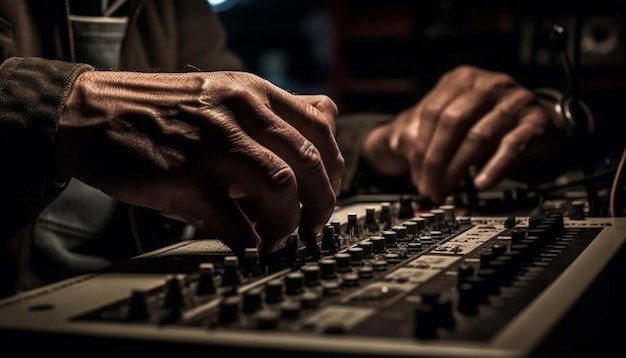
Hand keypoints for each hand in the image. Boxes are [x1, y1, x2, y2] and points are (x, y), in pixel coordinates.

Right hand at [55, 70, 343, 253]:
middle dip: (323, 202)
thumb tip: (307, 151)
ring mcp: (212, 144)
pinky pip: (235, 221)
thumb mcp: (219, 92)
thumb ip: (263, 116)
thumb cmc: (156, 110)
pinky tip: (247, 244)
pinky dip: (250, 240)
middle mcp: (238, 112)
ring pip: (280, 188)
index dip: (335, 165)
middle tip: (314, 226)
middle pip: (309, 160)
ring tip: (281, 240)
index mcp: (251, 92)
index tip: (329, 190)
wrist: (90, 113)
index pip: (321, 124)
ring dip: (289, 223)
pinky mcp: (184, 178)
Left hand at [362, 65, 565, 202]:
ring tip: (448, 190)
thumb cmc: (491, 122)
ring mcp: (514, 100)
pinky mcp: (535, 121)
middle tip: (430, 187)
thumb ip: (432, 136)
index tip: (417, 176)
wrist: (541, 121)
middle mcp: (488, 84)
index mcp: (462, 80)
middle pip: (452, 122)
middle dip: (436, 160)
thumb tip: (413, 165)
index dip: (421, 148)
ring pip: (478, 136)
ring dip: (458, 169)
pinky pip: (511, 146)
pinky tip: (481, 184)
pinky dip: (493, 167)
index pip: (432, 112)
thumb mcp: (458, 120)